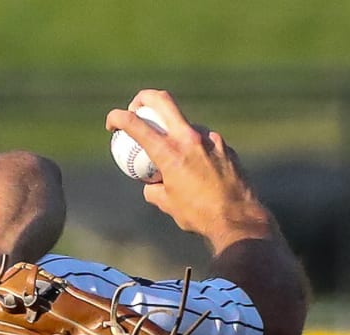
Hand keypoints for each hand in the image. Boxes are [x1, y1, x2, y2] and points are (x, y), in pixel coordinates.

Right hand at [105, 90, 272, 254]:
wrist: (238, 220)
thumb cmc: (198, 215)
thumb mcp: (167, 203)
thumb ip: (153, 189)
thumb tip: (150, 184)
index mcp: (169, 153)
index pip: (135, 124)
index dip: (117, 117)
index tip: (111, 123)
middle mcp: (190, 139)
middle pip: (162, 100)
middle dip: (143, 98)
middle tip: (136, 107)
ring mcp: (211, 139)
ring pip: (185, 123)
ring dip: (173, 131)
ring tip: (172, 154)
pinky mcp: (225, 147)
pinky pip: (204, 140)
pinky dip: (194, 147)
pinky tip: (196, 166)